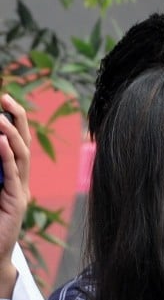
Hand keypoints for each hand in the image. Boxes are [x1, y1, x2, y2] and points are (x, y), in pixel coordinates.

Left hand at [0, 94, 29, 271]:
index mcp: (13, 178)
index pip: (16, 143)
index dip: (13, 121)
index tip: (3, 100)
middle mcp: (20, 181)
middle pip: (23, 143)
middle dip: (16, 118)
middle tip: (5, 97)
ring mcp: (20, 191)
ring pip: (20, 155)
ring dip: (9, 133)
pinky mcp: (15, 202)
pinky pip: (12, 173)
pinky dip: (5, 155)